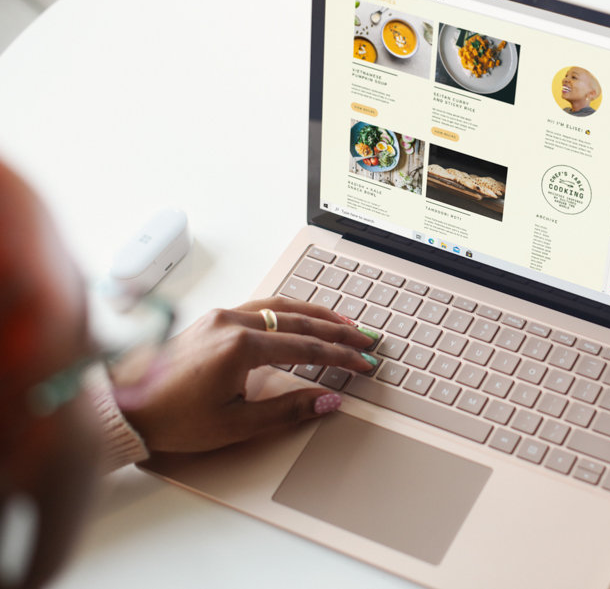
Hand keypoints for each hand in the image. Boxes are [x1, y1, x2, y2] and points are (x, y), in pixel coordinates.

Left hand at [114, 297, 376, 452]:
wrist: (122, 408)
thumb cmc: (172, 419)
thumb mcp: (236, 424)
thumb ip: (288, 410)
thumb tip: (328, 401)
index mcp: (240, 346)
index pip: (307, 348)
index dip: (341, 357)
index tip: (364, 363)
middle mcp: (231, 322)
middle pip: (300, 321)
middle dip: (338, 331)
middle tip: (365, 339)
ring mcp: (219, 317)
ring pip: (280, 306)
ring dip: (315, 314)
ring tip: (342, 322)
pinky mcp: (210, 320)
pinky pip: (260, 306)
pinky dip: (289, 310)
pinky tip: (300, 317)